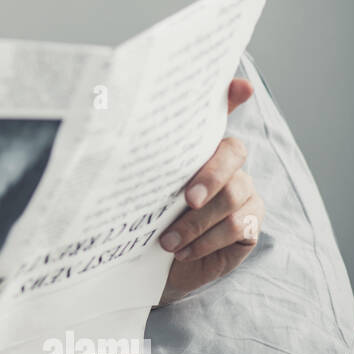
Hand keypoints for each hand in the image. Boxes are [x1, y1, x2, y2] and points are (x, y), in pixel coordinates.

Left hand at [156, 79, 264, 306]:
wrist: (155, 267)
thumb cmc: (146, 222)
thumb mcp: (136, 192)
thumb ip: (137, 163)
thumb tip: (103, 115)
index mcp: (199, 149)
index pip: (220, 113)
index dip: (232, 96)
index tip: (242, 87)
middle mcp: (229, 165)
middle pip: (234, 153)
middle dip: (210, 176)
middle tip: (186, 199)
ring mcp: (245, 193)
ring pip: (234, 196)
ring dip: (197, 222)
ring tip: (168, 241)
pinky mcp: (251, 224)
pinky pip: (239, 227)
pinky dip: (207, 240)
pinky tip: (184, 251)